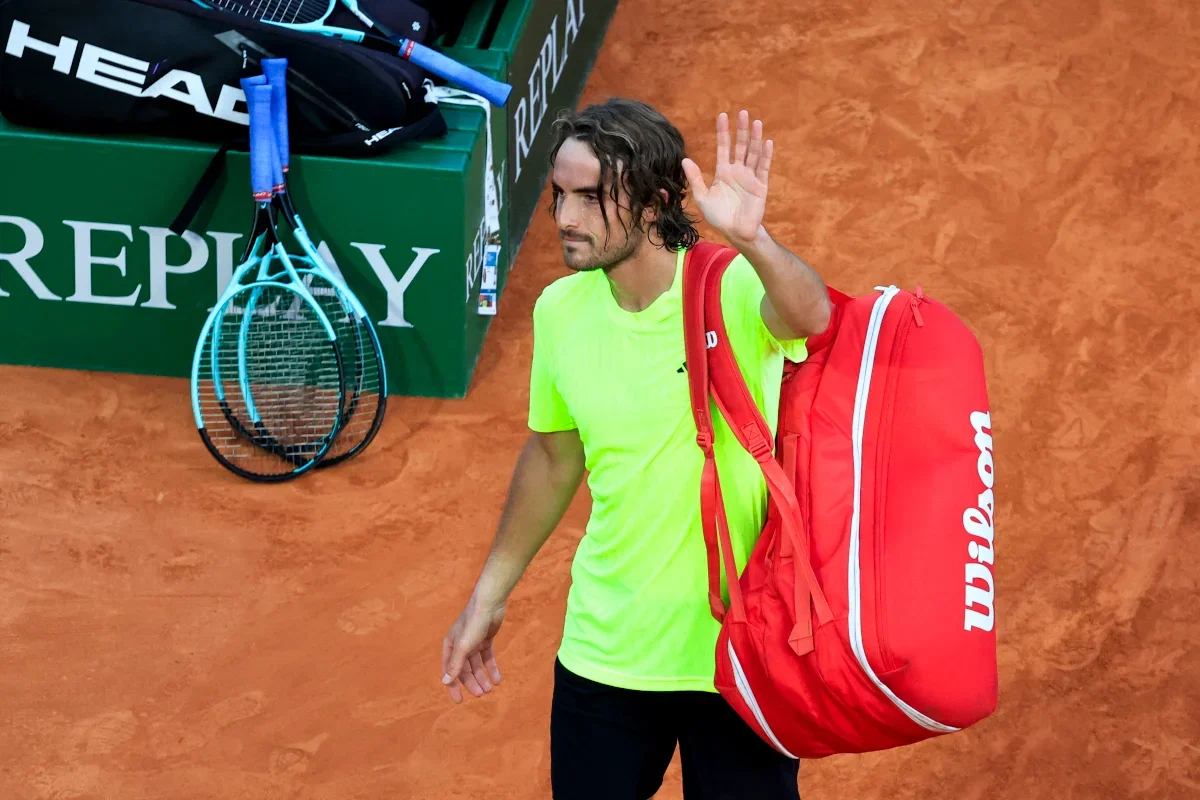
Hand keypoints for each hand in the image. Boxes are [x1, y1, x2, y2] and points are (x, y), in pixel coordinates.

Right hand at [441, 593, 504, 703]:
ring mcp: (473, 643)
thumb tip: (445, 682)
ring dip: (482, 677)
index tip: (459, 701)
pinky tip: (497, 679)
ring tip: (490, 689)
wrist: (490, 603)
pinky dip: (491, 669)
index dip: (454, 687)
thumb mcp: (463, 646)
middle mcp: (460, 646)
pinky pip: (487, 658)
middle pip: (465, 670)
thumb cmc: (473, 622)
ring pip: (477, 665)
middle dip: (472, 683)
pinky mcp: (485, 640)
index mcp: (450, 646)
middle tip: (481, 694)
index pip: (449, 671)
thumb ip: (455, 664)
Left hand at [682, 110, 772, 245]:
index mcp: (723, 172)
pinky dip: (765, 155)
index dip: (723, 132)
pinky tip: (767, 143)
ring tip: (756, 123)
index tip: (722, 116)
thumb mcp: (702, 197)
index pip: (723, 147)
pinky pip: (763, 168)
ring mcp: (750, 177)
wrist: (736, 232)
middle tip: (742, 113)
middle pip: (741, 146)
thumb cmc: (719, 216)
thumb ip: (695, 179)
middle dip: (741, 130)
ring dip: (755, 138)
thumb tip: (685, 160)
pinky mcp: (760, 185)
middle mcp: (738, 171)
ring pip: (753, 153)